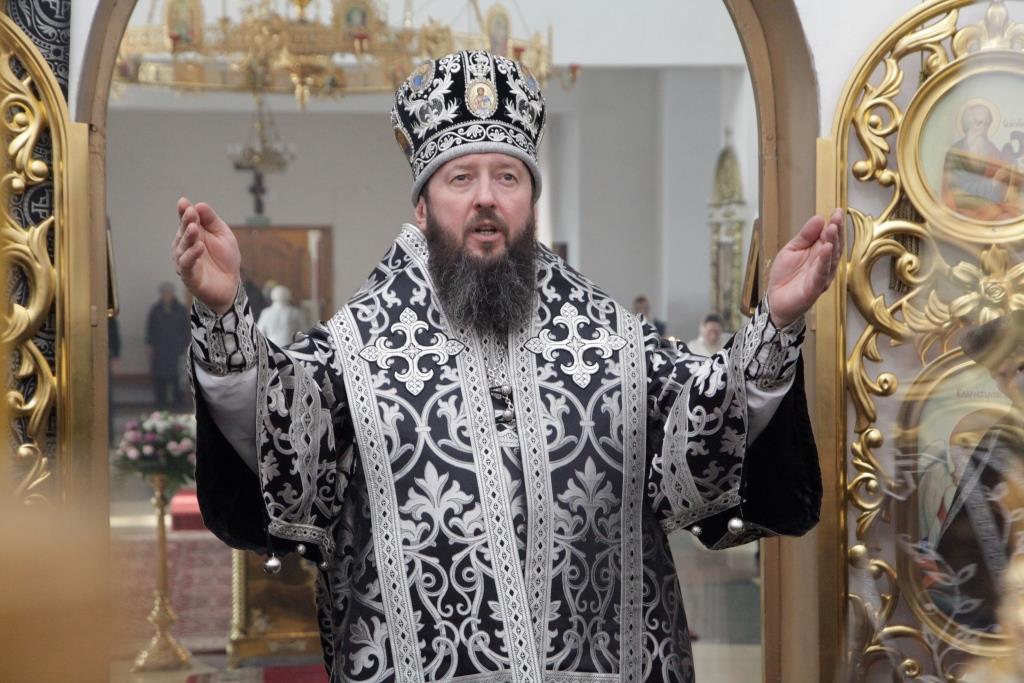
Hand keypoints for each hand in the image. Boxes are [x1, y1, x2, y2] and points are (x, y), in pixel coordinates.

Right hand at [172, 197, 240, 314]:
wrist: (230, 285)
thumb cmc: (224, 259)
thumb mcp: (223, 235)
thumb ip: (212, 221)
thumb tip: (200, 205)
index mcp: (193, 234)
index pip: (186, 220)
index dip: (184, 211)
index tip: (183, 202)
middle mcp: (185, 246)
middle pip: (184, 231)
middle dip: (186, 221)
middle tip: (190, 213)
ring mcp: (185, 261)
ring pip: (183, 247)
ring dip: (188, 237)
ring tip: (194, 228)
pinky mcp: (189, 276)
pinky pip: (187, 264)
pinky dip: (191, 255)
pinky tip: (198, 247)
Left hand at [766, 208, 843, 327]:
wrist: (775, 300)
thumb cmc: (785, 275)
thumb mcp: (792, 250)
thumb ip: (805, 236)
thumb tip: (819, 218)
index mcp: (819, 253)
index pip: (830, 237)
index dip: (834, 224)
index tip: (837, 211)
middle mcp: (824, 264)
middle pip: (833, 245)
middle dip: (836, 231)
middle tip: (837, 217)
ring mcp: (821, 276)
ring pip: (830, 258)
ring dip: (832, 243)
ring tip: (832, 229)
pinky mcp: (815, 288)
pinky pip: (821, 274)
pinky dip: (824, 261)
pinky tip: (826, 249)